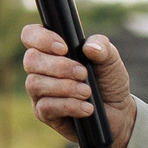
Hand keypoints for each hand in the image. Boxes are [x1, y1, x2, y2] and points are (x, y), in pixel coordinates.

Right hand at [21, 25, 138, 147]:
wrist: (117, 112)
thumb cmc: (108, 81)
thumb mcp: (110, 59)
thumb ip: (102, 47)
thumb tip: (88, 47)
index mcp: (52, 49)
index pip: (30, 35)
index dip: (41, 38)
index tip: (64, 48)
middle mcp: (40, 68)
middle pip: (30, 60)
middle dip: (59, 66)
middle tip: (83, 73)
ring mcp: (39, 91)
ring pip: (35, 84)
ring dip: (65, 87)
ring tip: (87, 91)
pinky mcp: (43, 113)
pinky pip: (46, 107)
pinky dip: (69, 105)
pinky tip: (86, 108)